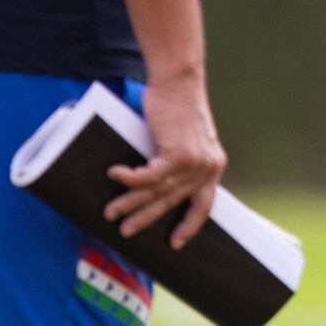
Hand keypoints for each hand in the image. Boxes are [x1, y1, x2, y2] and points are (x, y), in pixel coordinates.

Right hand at [104, 74, 226, 248]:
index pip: (204, 205)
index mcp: (213, 166)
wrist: (178, 81)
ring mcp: (195, 162)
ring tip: (112, 211)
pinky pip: (148, 176)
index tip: (176, 243)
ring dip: (130, 202)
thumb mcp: (184, 139)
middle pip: (172, 202)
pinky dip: (129, 178)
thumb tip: (156, 185)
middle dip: (145, 218)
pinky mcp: (179, 154)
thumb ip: (178, 162)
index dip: (189, 225)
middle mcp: (208, 168)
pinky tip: (115, 175)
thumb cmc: (177, 106)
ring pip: (157, 191)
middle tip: (126, 231)